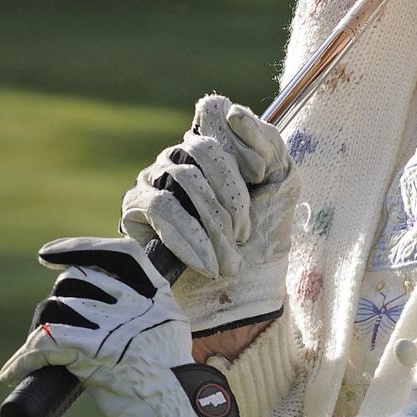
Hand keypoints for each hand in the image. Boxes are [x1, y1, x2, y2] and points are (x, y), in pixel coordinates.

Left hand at [0, 236, 236, 416]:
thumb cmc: (173, 404)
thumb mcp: (167, 349)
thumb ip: (145, 326)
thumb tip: (99, 319)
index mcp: (160, 302)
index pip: (121, 253)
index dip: (82, 248)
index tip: (51, 255)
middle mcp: (141, 307)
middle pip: (79, 280)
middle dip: (55, 302)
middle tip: (45, 330)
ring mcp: (121, 328)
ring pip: (58, 308)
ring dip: (36, 333)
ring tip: (30, 356)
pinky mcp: (99, 354)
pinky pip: (47, 342)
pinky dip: (24, 358)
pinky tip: (13, 371)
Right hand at [120, 95, 298, 341]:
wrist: (240, 305)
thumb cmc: (263, 248)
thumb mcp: (281, 190)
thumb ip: (268, 144)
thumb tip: (230, 111)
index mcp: (217, 149)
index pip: (213, 110)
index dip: (241, 136)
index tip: (262, 176)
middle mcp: (181, 158)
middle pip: (202, 147)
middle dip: (232, 196)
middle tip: (245, 235)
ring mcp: (154, 181)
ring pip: (184, 179)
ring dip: (214, 225)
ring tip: (229, 261)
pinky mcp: (135, 211)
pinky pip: (161, 208)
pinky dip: (190, 237)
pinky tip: (206, 264)